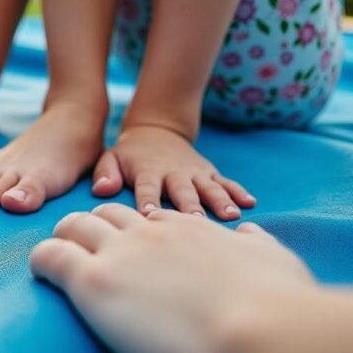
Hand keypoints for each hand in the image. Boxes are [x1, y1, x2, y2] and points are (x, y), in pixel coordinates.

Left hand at [30, 205, 317, 352]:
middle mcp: (152, 233)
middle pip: (107, 215)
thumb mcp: (276, 262)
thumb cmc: (278, 310)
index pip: (152, 218)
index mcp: (192, 230)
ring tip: (57, 255)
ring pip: (74, 225)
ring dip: (65, 238)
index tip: (133, 248)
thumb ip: (257, 247)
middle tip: (85, 250)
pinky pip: (50, 255)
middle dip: (94, 229)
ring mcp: (121, 253)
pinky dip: (42, 260)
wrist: (261, 336)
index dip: (138, 232)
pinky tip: (41, 274)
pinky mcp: (94, 282)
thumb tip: (248, 235)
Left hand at [92, 124, 254, 219]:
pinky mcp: (209, 172)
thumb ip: (105, 173)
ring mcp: (194, 172)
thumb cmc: (130, 154)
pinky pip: (226, 181)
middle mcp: (174, 172)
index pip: (147, 188)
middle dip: (190, 205)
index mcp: (148, 171)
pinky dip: (238, 191)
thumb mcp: (111, 158)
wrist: (156, 130)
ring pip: (209, 187)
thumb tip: (102, 190)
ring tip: (232, 216)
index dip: (148, 200)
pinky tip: (251, 203)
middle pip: (183, 190)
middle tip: (197, 222)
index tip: (151, 216)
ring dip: (220, 201)